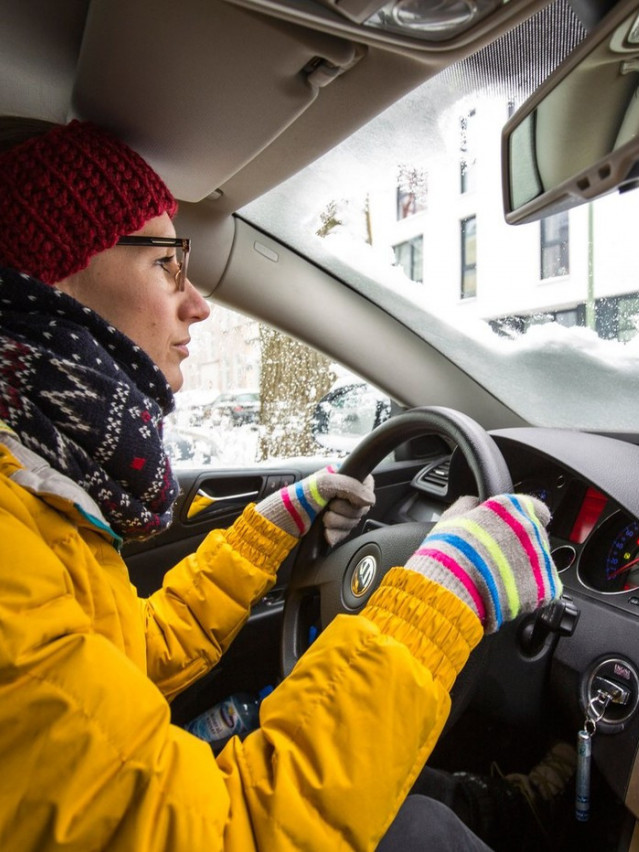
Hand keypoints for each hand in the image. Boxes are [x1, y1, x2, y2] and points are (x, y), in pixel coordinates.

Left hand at [255, 465, 374, 544]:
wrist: (283, 522)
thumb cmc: (298, 498)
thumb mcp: (325, 484)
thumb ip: (351, 487)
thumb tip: (370, 500)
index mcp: (341, 477)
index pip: (367, 483)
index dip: (361, 494)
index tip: (348, 499)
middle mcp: (341, 493)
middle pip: (362, 506)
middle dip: (345, 512)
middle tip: (330, 509)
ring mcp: (338, 510)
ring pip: (354, 521)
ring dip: (339, 524)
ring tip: (324, 521)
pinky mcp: (333, 526)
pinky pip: (346, 533)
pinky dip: (336, 535)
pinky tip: (326, 532)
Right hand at [403, 493, 560, 632]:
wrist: (454, 586)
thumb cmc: (449, 552)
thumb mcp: (452, 517)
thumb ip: (468, 504)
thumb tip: (474, 502)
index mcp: (512, 508)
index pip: (535, 507)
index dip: (525, 519)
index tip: (515, 529)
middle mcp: (531, 528)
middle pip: (537, 535)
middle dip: (522, 545)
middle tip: (499, 558)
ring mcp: (541, 558)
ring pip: (541, 561)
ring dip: (526, 567)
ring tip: (501, 579)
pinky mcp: (546, 585)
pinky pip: (546, 586)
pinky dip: (532, 590)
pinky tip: (511, 592)